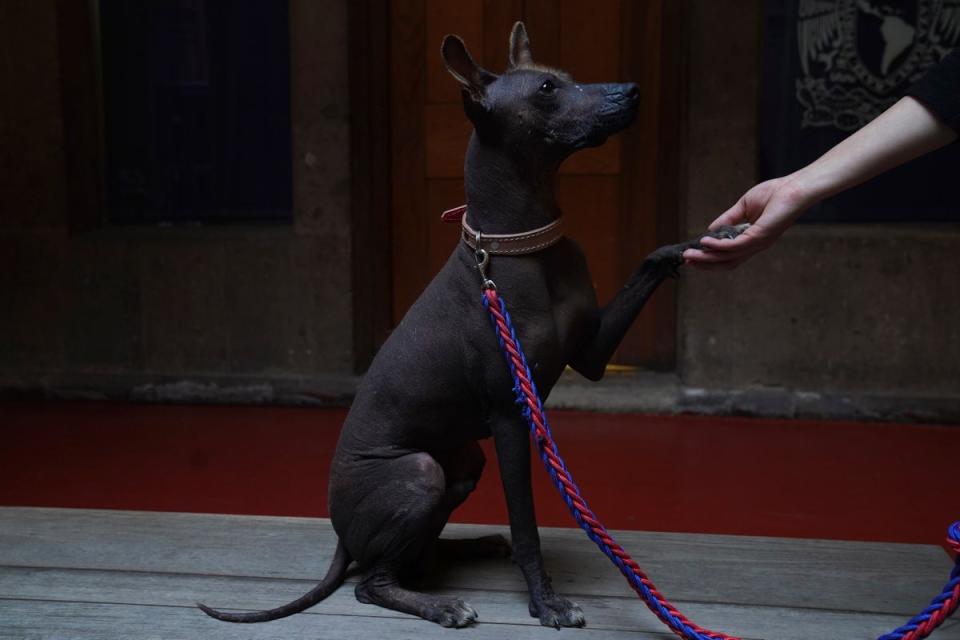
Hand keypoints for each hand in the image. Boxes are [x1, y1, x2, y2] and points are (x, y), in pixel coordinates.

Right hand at [682, 176, 811, 268]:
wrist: (794, 188)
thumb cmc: (774, 194)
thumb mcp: (744, 207)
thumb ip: (728, 220)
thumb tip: (710, 230)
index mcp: (752, 240)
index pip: (729, 256)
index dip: (710, 258)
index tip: (692, 255)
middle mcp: (755, 246)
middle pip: (726, 263)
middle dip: (705, 263)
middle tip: (686, 261)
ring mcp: (758, 243)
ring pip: (727, 257)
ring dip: (706, 257)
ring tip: (689, 255)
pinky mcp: (760, 236)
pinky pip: (734, 246)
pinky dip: (718, 246)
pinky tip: (705, 242)